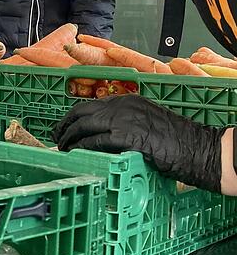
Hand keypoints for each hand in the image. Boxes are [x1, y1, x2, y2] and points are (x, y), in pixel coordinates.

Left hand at [52, 94, 226, 191]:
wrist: (198, 148)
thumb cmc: (176, 140)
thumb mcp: (145, 122)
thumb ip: (123, 124)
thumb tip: (100, 135)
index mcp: (127, 100)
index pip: (89, 105)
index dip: (72, 117)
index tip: (62, 128)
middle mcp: (122, 105)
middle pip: (81, 113)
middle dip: (63, 126)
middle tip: (55, 139)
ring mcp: (124, 119)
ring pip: (84, 126)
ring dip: (69, 139)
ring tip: (62, 150)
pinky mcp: (126, 136)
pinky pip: (95, 141)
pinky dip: (82, 148)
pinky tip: (76, 155)